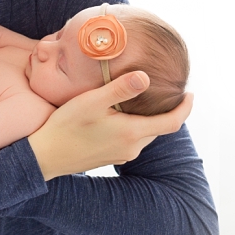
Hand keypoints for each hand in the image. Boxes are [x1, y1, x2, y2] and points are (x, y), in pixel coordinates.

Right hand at [27, 71, 192, 180]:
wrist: (44, 157)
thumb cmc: (66, 126)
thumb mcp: (92, 102)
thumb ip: (120, 89)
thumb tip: (146, 77)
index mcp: (132, 133)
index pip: (172, 123)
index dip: (185, 108)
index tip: (190, 93)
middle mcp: (132, 148)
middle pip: (160, 128)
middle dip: (169, 110)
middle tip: (169, 90)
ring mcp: (121, 154)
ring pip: (146, 133)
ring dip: (152, 117)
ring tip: (149, 98)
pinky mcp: (111, 156)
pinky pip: (133, 139)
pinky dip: (137, 125)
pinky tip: (126, 113)